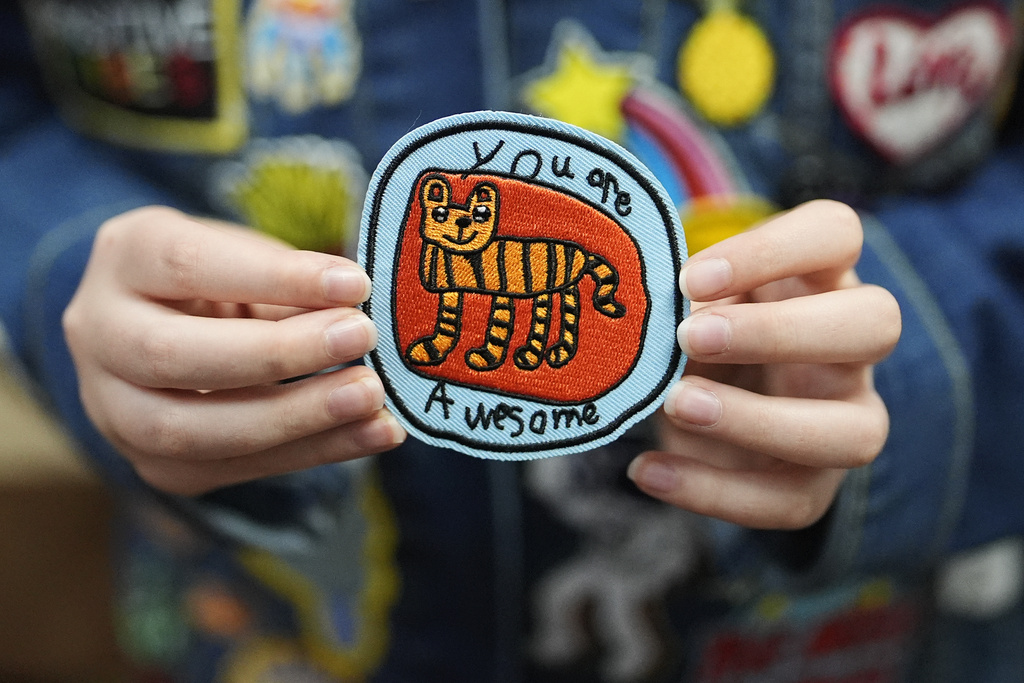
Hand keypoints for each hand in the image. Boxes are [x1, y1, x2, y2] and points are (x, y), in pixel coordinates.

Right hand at [63, 206, 405, 495]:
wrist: (167, 328)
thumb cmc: (223, 278)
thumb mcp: (251, 258)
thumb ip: (291, 283)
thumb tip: (356, 306)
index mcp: (124, 256)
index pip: (188, 265)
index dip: (276, 276)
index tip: (355, 284)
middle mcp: (98, 333)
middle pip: (172, 355)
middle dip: (279, 353)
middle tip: (360, 338)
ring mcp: (113, 408)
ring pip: (190, 431)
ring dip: (296, 418)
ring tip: (371, 401)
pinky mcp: (155, 464)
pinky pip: (230, 469)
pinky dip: (312, 453)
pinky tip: (374, 434)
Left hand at [627, 200, 900, 528]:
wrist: (696, 405)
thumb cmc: (694, 332)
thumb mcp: (683, 307)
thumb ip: (674, 305)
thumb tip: (634, 311)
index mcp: (819, 276)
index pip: (836, 234)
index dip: (772, 250)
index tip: (690, 279)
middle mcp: (850, 346)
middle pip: (876, 322)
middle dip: (780, 332)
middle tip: (688, 338)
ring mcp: (844, 417)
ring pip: (855, 432)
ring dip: (759, 421)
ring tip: (676, 405)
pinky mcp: (814, 483)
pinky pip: (790, 502)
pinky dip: (714, 491)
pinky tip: (648, 470)